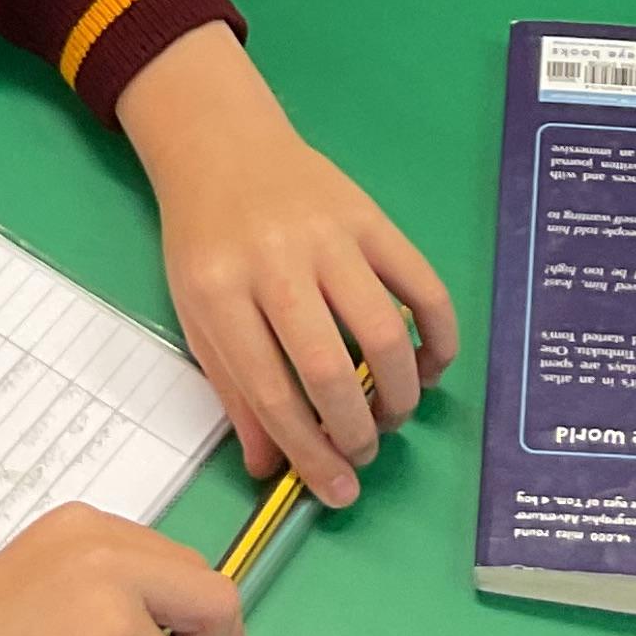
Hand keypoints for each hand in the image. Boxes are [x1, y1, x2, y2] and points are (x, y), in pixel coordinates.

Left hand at [116, 24, 456, 507]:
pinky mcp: (371, 216)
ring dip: (400, 391)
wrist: (223, 146)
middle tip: (364, 452)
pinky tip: (430, 365)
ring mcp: (329, 234)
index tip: (337, 490)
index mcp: (220, 292)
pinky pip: (421, 283)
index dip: (309, 452)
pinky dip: (438, 334)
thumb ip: (234, 391)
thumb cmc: (205, 240)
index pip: (271, 391)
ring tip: (392, 413)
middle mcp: (276, 261)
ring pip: (384, 329)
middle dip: (357, 430)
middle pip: (330, 366)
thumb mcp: (197, 315)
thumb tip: (272, 470)